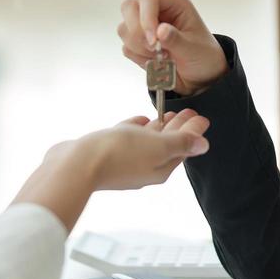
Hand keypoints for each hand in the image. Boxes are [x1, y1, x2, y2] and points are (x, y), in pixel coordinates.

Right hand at [16, 112, 210, 229]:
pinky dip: (136, 129)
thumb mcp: (157, 145)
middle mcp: (144, 168)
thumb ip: (180, 142)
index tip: (200, 115)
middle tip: (188, 110)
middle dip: (178, 128)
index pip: (183, 148)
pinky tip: (140, 120)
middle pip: (167, 145)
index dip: (192, 131)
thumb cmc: (118, 154)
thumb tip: (203, 145)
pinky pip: (127, 138)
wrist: (76, 166)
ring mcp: (124, 162)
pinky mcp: (106, 153)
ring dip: (158, 128)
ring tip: (166, 114)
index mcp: (160, 168)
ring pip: (147, 141)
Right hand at [117, 0, 228, 95]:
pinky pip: (126, 48)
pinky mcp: (137, 43)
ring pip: (124, 29)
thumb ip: (177, 40)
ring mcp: (144, 26)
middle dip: (137, 31)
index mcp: (173, 4)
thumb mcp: (194, 49)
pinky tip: (156, 62)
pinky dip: (139, 58)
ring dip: (139, 47)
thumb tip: (160, 30)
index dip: (146, 17)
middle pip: (128, 7)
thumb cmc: (203, 56)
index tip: (153, 40)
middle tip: (154, 49)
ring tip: (161, 57)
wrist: (200, 76)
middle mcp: (156, 11)